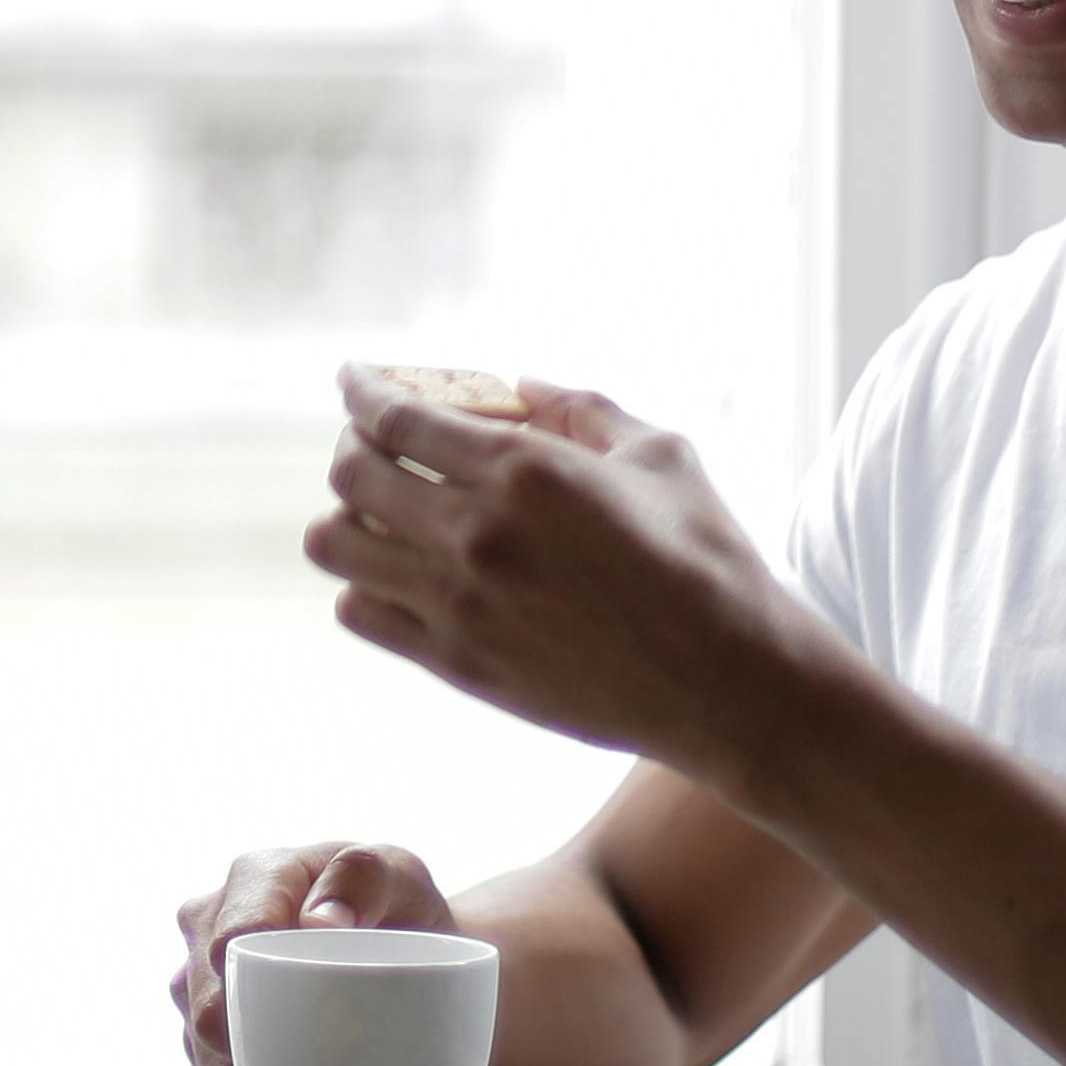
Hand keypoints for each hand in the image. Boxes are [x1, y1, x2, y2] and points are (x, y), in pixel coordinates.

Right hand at [168, 841, 455, 1065]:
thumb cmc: (402, 913)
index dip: (247, 981)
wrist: (408, 963)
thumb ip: (364, 876)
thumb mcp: (402, 877)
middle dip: (254, 1049)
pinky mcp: (204, 1041)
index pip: (228, 934)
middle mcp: (210, 928)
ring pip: (203, 1056)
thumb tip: (320, 921)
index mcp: (255, 879)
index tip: (291, 1014)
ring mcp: (200, 987)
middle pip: (205, 1007)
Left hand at [309, 369, 843, 790]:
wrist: (729, 685)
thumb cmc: (708, 559)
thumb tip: (520, 383)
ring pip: (336, 545)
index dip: (362, 392)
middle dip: (356, 445)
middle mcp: (478, 534)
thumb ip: (581, 408)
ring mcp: (460, 605)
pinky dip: (363, 585)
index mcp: (526, 471)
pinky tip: (398, 573)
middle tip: (375, 442)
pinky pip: (360, 613)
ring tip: (378, 512)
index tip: (352, 380)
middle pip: (354, 474)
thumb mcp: (660, 455)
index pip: (398, 418)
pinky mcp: (458, 664)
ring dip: (346, 516)